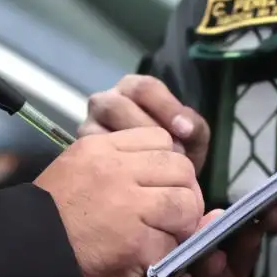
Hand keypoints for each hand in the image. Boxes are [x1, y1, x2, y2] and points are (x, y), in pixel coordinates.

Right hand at [35, 129, 203, 276]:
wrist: (18, 259)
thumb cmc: (44, 221)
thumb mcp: (73, 173)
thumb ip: (113, 167)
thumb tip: (156, 171)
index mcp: (99, 149)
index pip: (159, 139)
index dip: (167, 164)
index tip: (159, 185)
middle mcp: (116, 170)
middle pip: (181, 168)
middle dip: (184, 192)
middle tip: (172, 215)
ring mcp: (128, 206)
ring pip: (185, 204)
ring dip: (181, 224)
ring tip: (164, 237)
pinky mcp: (136, 243)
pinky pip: (173, 243)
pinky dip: (166, 254)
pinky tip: (147, 260)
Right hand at [82, 75, 211, 173]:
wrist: (152, 188)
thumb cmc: (170, 155)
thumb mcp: (189, 140)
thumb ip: (194, 129)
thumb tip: (185, 127)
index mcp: (133, 90)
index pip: (145, 88)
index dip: (166, 107)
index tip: (185, 131)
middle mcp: (106, 102)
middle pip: (117, 106)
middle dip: (146, 130)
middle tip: (169, 155)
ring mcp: (90, 126)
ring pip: (100, 130)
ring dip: (129, 150)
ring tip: (154, 169)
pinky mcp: (82, 152)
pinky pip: (93, 155)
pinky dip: (116, 167)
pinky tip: (135, 179)